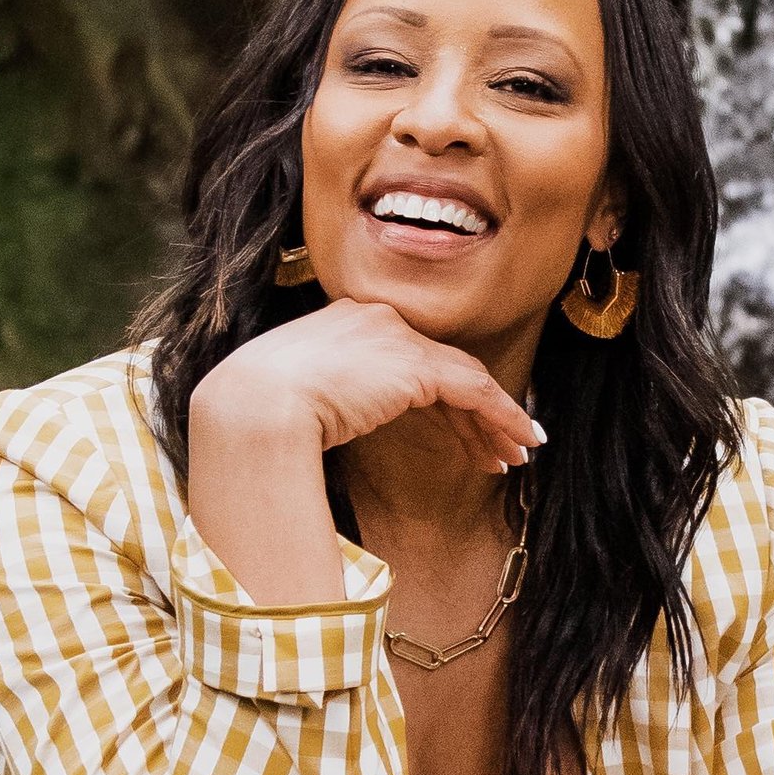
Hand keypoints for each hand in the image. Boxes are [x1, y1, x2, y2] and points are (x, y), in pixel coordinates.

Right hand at [186, 301, 541, 610]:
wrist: (252, 405)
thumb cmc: (256, 413)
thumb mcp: (295, 398)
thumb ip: (328, 399)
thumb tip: (331, 426)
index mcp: (344, 324)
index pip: (408, 359)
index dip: (439, 397)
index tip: (457, 432)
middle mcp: (375, 319)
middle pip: (441, 366)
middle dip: (474, 412)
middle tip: (500, 448)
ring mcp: (396, 338)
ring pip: (464, 378)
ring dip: (495, 420)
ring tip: (516, 455)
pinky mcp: (415, 365)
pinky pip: (475, 390)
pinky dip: (503, 415)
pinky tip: (521, 441)